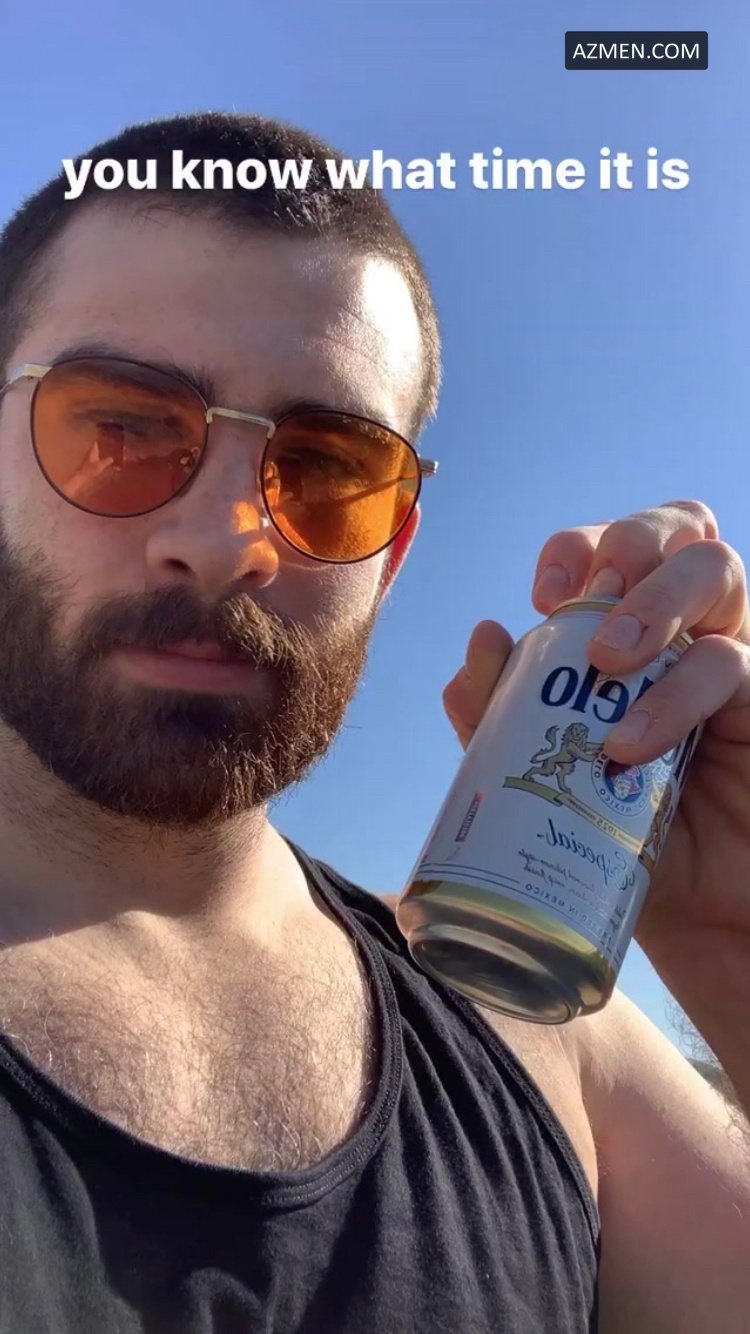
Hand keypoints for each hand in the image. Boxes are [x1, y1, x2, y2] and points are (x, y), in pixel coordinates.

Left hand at [443, 502, 749, 1045]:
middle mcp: (689, 630)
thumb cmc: (620, 842)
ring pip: (716, 568)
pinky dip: (672, 696)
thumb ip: (500, 719)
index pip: (612, 550)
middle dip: (627, 542)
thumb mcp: (546, 780)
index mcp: (632, 633)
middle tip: (584, 596)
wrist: (697, 922)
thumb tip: (480, 641)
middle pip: (678, 526)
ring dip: (653, 598)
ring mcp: (733, 657)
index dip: (576, 547)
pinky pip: (728, 664)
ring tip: (606, 658)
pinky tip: (627, 744)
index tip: (541, 594)